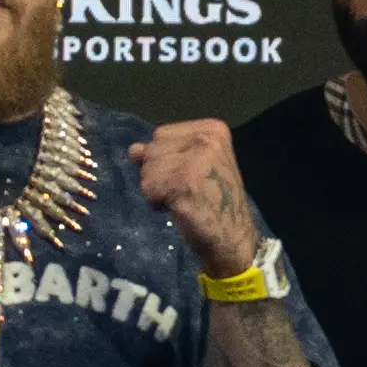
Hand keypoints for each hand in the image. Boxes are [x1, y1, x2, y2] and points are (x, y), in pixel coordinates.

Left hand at [133, 120, 260, 276]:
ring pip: (147, 169)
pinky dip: (156, 203)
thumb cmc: (213, 201)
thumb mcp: (192, 165)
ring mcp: (196, 161)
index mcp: (212, 129)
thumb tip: (134, 150)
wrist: (233, 237)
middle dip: (159, 173)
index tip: (188, 176)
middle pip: (152, 149)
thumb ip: (163, 152)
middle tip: (185, 190)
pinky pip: (148, 188)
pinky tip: (178, 208)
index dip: (165, 159)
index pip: (161, 134)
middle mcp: (206, 139)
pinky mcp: (184, 183)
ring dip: (156, 190)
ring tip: (183, 199)